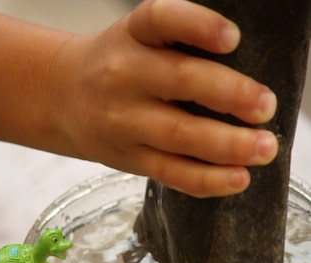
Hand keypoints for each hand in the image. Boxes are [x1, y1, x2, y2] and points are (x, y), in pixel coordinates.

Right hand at [52, 0, 277, 196]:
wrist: (62, 98)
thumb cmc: (117, 67)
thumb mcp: (138, 38)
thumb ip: (179, 46)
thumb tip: (244, 81)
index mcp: (132, 36)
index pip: (162, 18)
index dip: (198, 26)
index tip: (232, 39)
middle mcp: (124, 76)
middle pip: (179, 81)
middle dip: (229, 95)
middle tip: (266, 107)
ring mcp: (124, 122)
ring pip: (178, 135)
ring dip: (227, 146)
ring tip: (263, 150)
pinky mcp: (128, 158)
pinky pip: (170, 172)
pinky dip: (206, 179)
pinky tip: (236, 179)